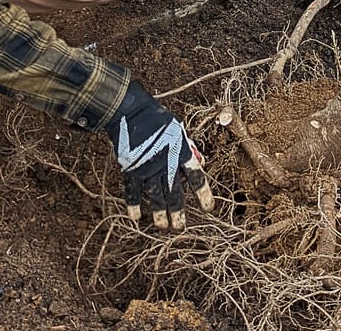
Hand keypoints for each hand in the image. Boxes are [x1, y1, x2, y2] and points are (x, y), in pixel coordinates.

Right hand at [103, 80, 214, 229]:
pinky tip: (136, 217)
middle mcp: (166, 163)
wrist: (130, 112)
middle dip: (178, 212)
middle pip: (175, 193)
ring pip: (155, 196)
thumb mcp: (179, 130)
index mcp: (181, 152)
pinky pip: (132, 192)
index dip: (203, 194)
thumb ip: (190, 148)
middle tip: (181, 228)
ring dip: (160, 214)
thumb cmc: (157, 119)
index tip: (209, 208)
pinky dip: (134, 205)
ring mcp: (148, 168)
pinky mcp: (131, 169)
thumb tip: (202, 164)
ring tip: (163, 227)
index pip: (196, 177)